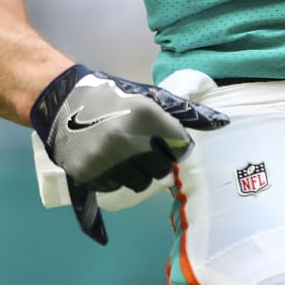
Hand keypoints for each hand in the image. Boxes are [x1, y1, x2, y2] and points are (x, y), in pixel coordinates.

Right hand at [30, 64, 229, 243]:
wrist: (62, 101)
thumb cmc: (112, 97)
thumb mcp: (148, 97)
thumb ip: (184, 112)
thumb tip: (222, 123)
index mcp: (148, 117)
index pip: (180, 145)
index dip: (175, 143)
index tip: (165, 139)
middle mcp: (130, 141)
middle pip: (162, 168)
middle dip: (157, 159)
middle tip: (142, 147)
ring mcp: (108, 161)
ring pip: (140, 182)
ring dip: (137, 172)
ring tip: (124, 154)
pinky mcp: (89, 175)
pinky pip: (115, 187)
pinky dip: (115, 178)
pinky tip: (106, 161)